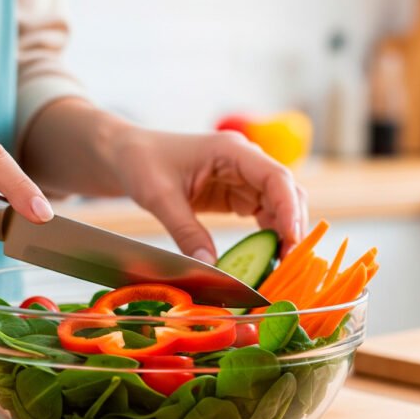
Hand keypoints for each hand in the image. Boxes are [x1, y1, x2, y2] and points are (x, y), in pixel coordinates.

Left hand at [113, 129, 307, 262]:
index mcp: (231, 151)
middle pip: (286, 193)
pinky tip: (267, 259)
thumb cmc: (141, 163)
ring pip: (279, 207)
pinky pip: (263, 216)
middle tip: (289, 264)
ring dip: (284, 235)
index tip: (292, 240)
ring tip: (280, 268)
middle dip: (292, 226)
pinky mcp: (236, 195)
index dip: (289, 209)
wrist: (127, 155)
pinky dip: (268, 237)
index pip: (275, 177)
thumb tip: (210, 268)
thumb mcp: (160, 197)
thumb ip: (185, 231)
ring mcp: (243, 179)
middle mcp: (245, 162)